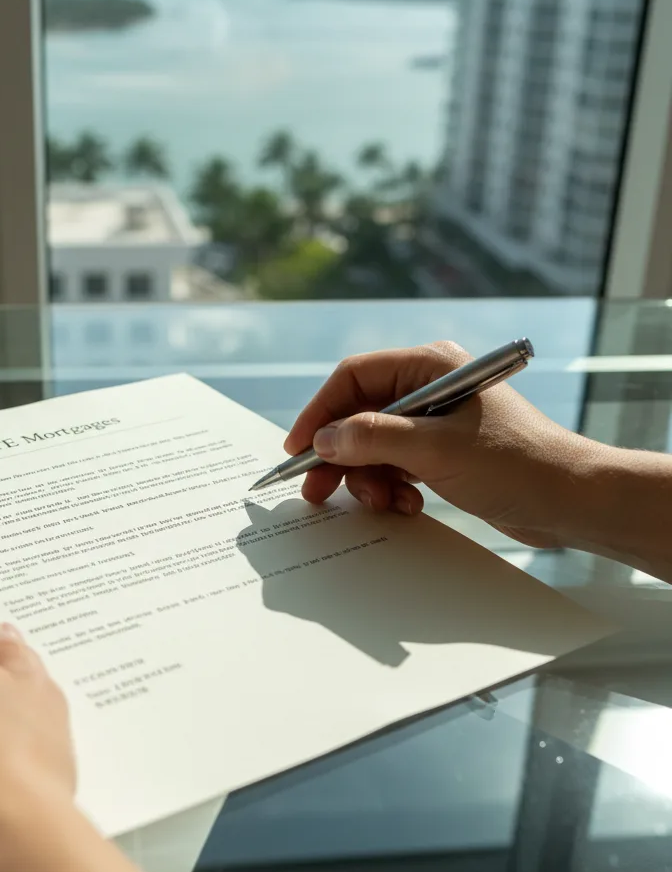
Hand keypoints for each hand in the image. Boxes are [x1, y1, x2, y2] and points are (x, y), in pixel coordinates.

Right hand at [285, 341, 601, 548]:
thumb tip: (322, 440)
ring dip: (368, 477)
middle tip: (316, 490)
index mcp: (429, 367)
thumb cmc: (514, 464)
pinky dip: (392, 486)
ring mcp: (436, 421)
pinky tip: (407, 504)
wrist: (573, 501)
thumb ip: (372, 440)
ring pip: (374, 445)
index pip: (354, 378)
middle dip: (339, 455)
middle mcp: (429, 388)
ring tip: (380, 502)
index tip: (298, 449)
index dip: (320, 412)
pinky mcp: (443, 452)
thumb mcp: (434, 449)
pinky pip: (397, 465)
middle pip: (359, 415)